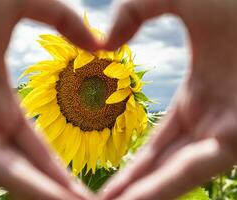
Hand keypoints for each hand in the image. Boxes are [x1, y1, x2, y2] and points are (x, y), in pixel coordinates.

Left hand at [0, 0, 98, 198]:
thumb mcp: (19, 5)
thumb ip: (60, 18)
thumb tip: (96, 43)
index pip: (38, 150)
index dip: (62, 172)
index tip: (83, 189)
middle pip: (33, 173)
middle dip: (62, 194)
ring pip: (20, 180)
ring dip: (52, 198)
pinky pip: (5, 174)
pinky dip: (35, 191)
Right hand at [101, 0, 236, 198]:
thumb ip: (135, 10)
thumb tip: (105, 42)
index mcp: (198, 103)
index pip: (156, 150)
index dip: (131, 171)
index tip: (106, 187)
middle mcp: (211, 128)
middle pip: (162, 171)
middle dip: (131, 193)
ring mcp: (228, 135)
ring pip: (177, 177)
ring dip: (143, 196)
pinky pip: (195, 170)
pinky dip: (165, 187)